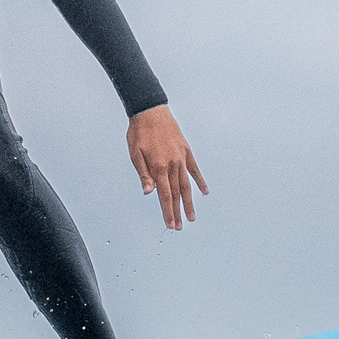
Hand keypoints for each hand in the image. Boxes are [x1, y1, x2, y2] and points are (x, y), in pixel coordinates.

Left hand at [127, 105, 207, 230]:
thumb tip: (148, 192)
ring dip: (189, 202)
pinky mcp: (185, 151)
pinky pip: (194, 169)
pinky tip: (204, 192)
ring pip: (186, 184)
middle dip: (177, 212)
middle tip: (179, 227)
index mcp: (158, 166)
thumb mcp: (135, 154)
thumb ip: (143, 174)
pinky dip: (200, 181)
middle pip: (176, 193)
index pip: (164, 195)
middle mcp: (172, 164)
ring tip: (192, 216)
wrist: (150, 111)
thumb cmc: (139, 132)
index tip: (170, 224)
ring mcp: (181, 157)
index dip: (168, 211)